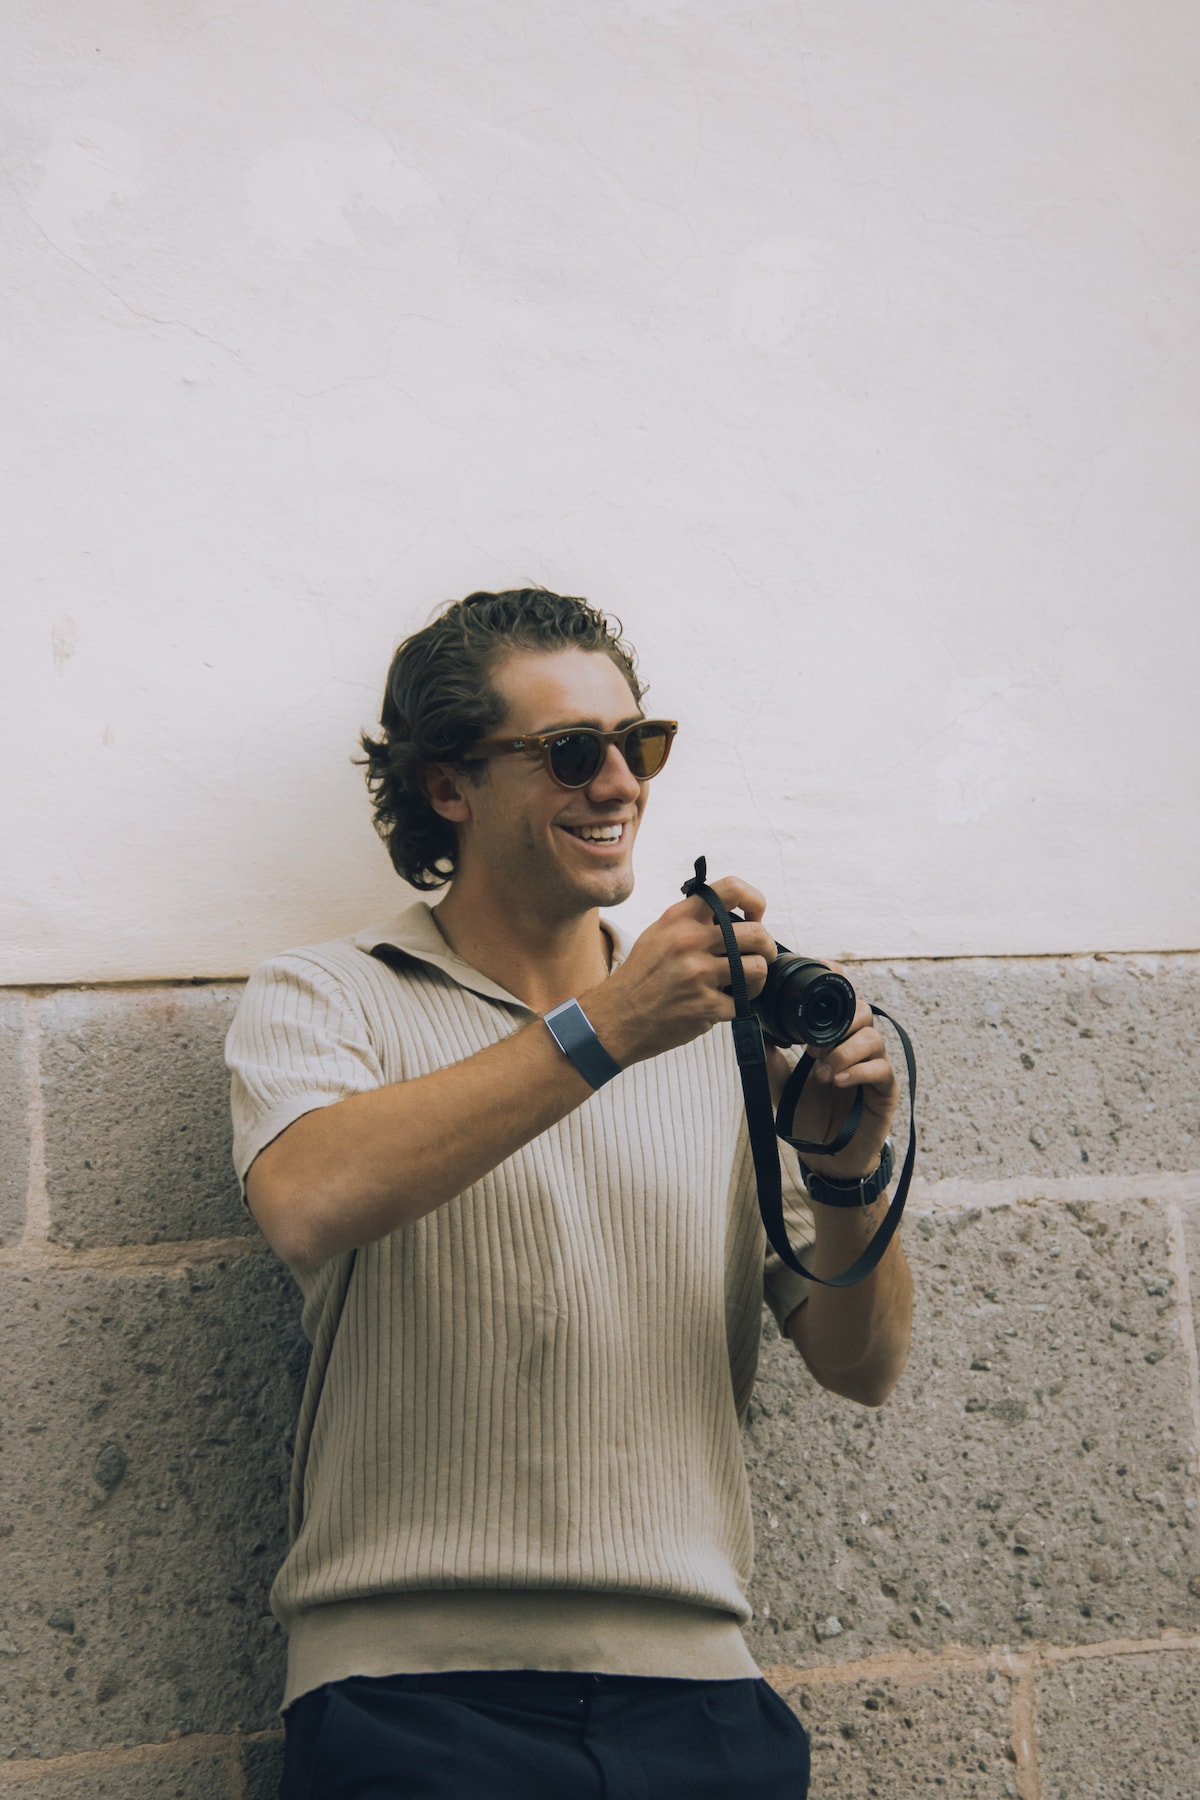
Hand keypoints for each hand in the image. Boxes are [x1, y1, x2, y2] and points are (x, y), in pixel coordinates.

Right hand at [583, 875, 776, 1065]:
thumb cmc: (640, 977)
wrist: (617, 1018)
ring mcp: (699, 974)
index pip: (731, 889)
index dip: (755, 901)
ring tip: (743, 982)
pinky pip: (743, 1002)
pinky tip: (721, 1003)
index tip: (755, 916)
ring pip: (757, 968)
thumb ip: (692, 921)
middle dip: (766, 947)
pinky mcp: (706, 1005)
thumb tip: (733, 917)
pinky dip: (737, 1005)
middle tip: (761, 955)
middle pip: (756, 934)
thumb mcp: (659, 933)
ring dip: (757, 978)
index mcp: (679, 918)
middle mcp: (689, 941)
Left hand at [772, 970, 897, 1179]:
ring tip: (821, 1072)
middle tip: (812, 1048)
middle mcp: (857, 1046)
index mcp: (835, 1036)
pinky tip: (836, 1081)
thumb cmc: (805, 1114)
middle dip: (837, 1025)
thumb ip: (768, 1053)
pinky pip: (881, 1068)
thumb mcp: (777, 1080)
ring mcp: (874, 1066)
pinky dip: (857, 1070)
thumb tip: (751, 1023)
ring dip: (843, 1051)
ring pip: (872, 1037)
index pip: (844, 998)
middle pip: (862, 1011)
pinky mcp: (885, 1090)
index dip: (837, 982)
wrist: (823, 1155)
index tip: (822, 981)